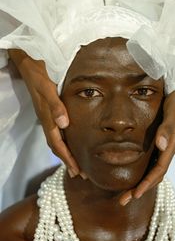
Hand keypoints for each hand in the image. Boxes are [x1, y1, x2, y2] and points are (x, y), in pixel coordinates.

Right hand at [8, 49, 79, 176]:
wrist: (28, 66)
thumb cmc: (39, 75)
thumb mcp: (47, 88)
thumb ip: (55, 105)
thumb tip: (64, 125)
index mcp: (47, 118)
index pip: (58, 144)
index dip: (67, 158)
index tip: (77, 171)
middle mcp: (47, 121)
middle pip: (58, 147)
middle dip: (68, 161)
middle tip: (80, 175)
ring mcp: (48, 118)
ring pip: (57, 141)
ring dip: (66, 155)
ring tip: (76, 166)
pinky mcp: (49, 113)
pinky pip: (57, 133)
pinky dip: (64, 142)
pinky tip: (69, 144)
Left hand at [119, 88, 174, 204]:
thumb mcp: (173, 113)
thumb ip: (167, 129)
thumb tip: (160, 145)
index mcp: (171, 146)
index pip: (159, 170)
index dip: (147, 183)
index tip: (135, 194)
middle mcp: (167, 150)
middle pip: (154, 175)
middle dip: (140, 189)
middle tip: (123, 201)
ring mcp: (164, 147)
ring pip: (152, 170)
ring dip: (140, 183)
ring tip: (125, 193)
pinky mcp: (159, 143)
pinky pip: (150, 162)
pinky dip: (142, 172)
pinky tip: (133, 173)